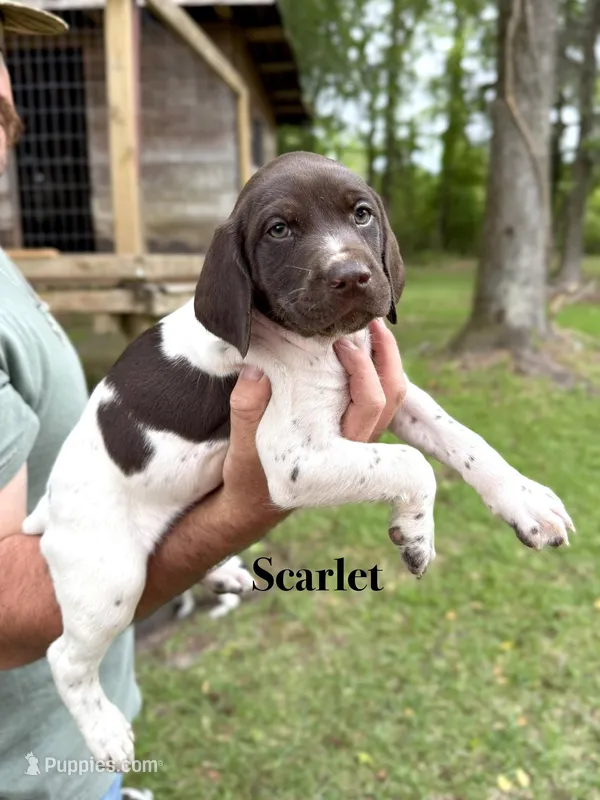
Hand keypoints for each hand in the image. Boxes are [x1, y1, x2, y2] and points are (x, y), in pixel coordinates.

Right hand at [218, 319, 405, 534]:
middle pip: (393, 394)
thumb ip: (247, 410)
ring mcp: (360, 436)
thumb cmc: (250, 475)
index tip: (339, 343)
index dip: (362, 367)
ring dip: (385, 358)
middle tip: (368, 320)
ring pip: (392, 394)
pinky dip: (375, 367)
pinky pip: (378, 395)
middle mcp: (358, 443)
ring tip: (369, 325)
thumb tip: (255, 370)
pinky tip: (358, 345)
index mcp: (341, 451)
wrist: (255, 500)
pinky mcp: (353, 428)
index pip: (371, 403)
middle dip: (386, 353)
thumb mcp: (243, 446)